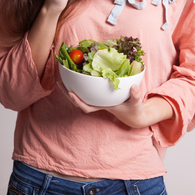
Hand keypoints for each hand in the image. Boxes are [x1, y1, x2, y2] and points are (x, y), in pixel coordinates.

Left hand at [58, 82, 173, 128]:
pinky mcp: (100, 97)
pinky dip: (80, 86)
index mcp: (104, 107)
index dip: (78, 101)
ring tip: (62, 79)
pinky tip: (76, 78)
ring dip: (70, 89)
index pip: (88, 107)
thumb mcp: (136, 104)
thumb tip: (133, 86)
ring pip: (81, 97)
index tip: (70, 93)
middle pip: (79, 101)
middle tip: (58, 83)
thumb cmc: (135, 111)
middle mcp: (99, 104)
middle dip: (68, 93)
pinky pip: (86, 92)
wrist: (135, 116)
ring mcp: (98, 100)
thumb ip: (135, 96)